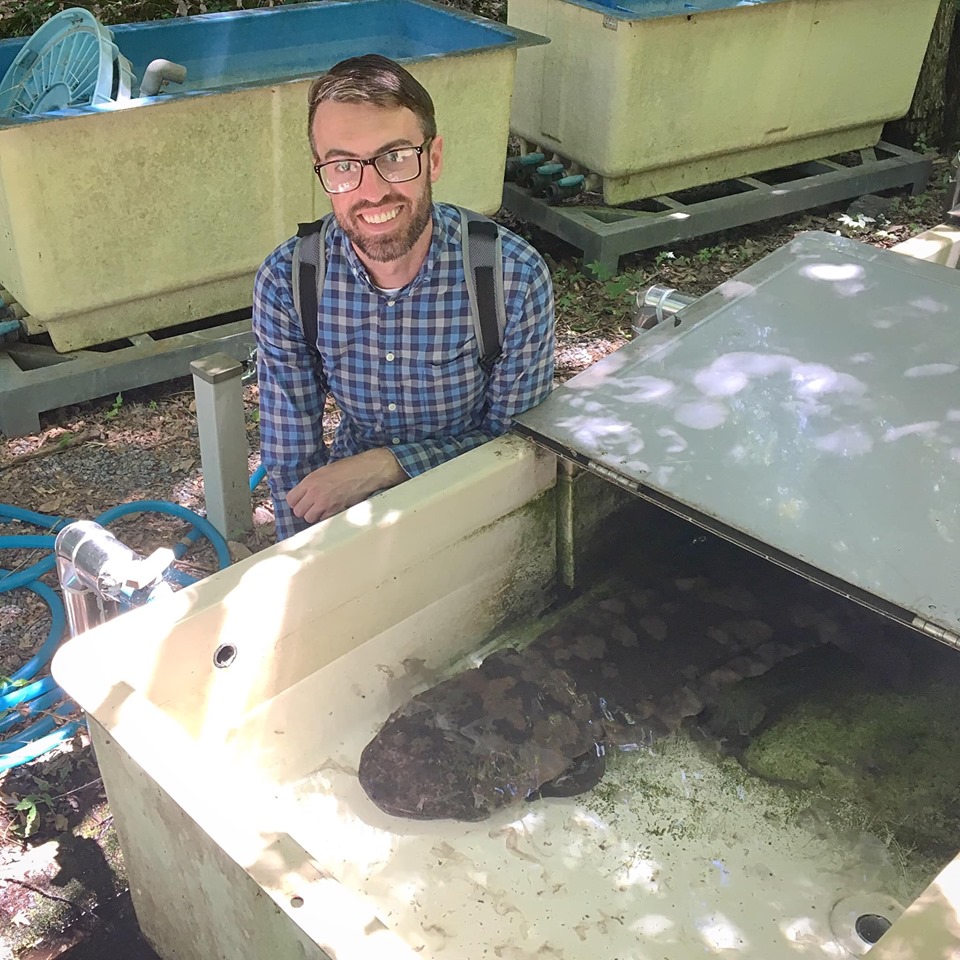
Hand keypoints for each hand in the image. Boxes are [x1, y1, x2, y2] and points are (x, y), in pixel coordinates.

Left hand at [286, 449, 406, 523]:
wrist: (365, 471)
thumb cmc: (346, 469)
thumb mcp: (323, 471)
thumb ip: (311, 483)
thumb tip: (303, 494)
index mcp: (310, 481)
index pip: (291, 499)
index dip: (296, 502)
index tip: (301, 501)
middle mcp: (314, 493)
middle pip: (298, 511)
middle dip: (304, 510)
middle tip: (312, 506)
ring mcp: (325, 503)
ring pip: (309, 518)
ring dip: (314, 516)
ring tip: (322, 509)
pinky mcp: (336, 511)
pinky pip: (323, 520)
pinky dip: (325, 518)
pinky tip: (331, 510)